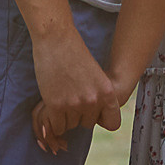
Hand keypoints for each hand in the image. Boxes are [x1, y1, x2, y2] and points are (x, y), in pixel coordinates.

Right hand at [29, 30, 120, 152]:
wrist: (56, 37)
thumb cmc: (74, 52)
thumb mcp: (95, 75)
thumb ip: (97, 94)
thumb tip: (92, 114)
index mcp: (107, 92)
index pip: (113, 123)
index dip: (101, 119)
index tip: (92, 112)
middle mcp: (93, 100)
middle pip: (87, 124)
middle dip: (78, 114)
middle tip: (70, 96)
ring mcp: (74, 104)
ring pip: (70, 125)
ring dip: (64, 115)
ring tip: (60, 94)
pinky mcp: (56, 105)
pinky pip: (56, 126)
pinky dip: (53, 120)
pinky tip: (52, 104)